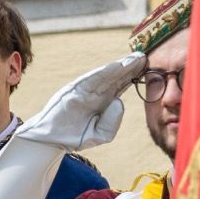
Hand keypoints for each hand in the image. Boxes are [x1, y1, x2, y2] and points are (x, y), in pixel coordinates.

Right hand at [15, 53, 145, 150]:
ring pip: (106, 75)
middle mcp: (95, 93)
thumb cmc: (74, 138)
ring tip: (136, 58)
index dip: (133, 76)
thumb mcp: (101, 135)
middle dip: (131, 67)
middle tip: (146, 57)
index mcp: (102, 101)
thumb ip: (113, 122)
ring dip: (121, 66)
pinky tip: (117, 66)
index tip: (148, 68)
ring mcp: (84, 90)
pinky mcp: (74, 91)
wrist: (51, 141)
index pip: (121, 85)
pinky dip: (104, 72)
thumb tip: (119, 102)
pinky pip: (91, 79)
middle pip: (116, 77)